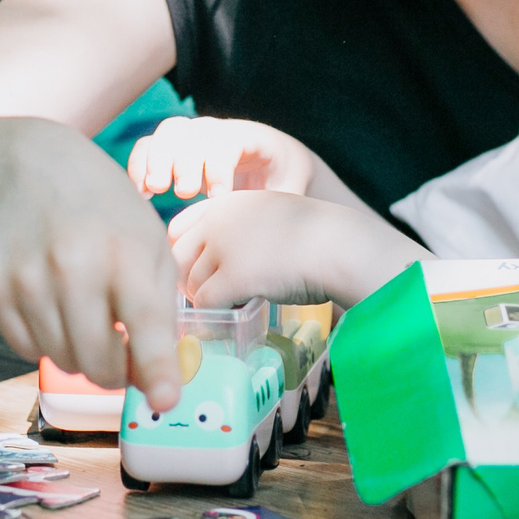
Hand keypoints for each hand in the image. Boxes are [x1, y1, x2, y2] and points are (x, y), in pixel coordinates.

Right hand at [0, 119, 184, 409]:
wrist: (30, 170)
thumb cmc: (105, 213)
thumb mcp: (150, 243)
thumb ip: (160, 313)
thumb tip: (159, 385)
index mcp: (125, 251)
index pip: (145, 322)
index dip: (157, 370)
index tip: (165, 401)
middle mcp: (73, 265)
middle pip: (97, 362)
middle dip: (116, 373)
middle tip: (122, 356)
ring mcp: (27, 277)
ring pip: (61, 361)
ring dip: (80, 354)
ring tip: (85, 316)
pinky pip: (26, 349)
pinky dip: (45, 341)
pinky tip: (53, 305)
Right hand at [127, 115, 320, 198]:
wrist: (274, 161)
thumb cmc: (281, 181)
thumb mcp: (289, 191)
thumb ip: (280, 206)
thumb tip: (271, 229)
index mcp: (250, 137)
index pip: (227, 143)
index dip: (218, 168)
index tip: (217, 197)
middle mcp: (218, 129)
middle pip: (192, 133)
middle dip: (184, 162)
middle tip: (183, 193)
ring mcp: (193, 134)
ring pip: (167, 134)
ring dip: (156, 161)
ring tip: (153, 190)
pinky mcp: (173, 147)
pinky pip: (149, 146)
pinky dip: (139, 165)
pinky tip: (141, 193)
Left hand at [166, 191, 423, 309]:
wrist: (341, 245)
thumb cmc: (317, 236)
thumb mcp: (271, 216)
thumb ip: (242, 229)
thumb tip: (221, 259)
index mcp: (227, 203)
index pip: (178, 228)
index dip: (181, 254)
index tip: (193, 273)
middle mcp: (218, 221)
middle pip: (177, 257)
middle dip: (187, 280)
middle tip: (207, 299)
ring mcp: (224, 248)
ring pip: (191, 284)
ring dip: (206, 300)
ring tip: (227, 309)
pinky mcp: (234, 276)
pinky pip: (206, 303)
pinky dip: (215, 315)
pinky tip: (233, 316)